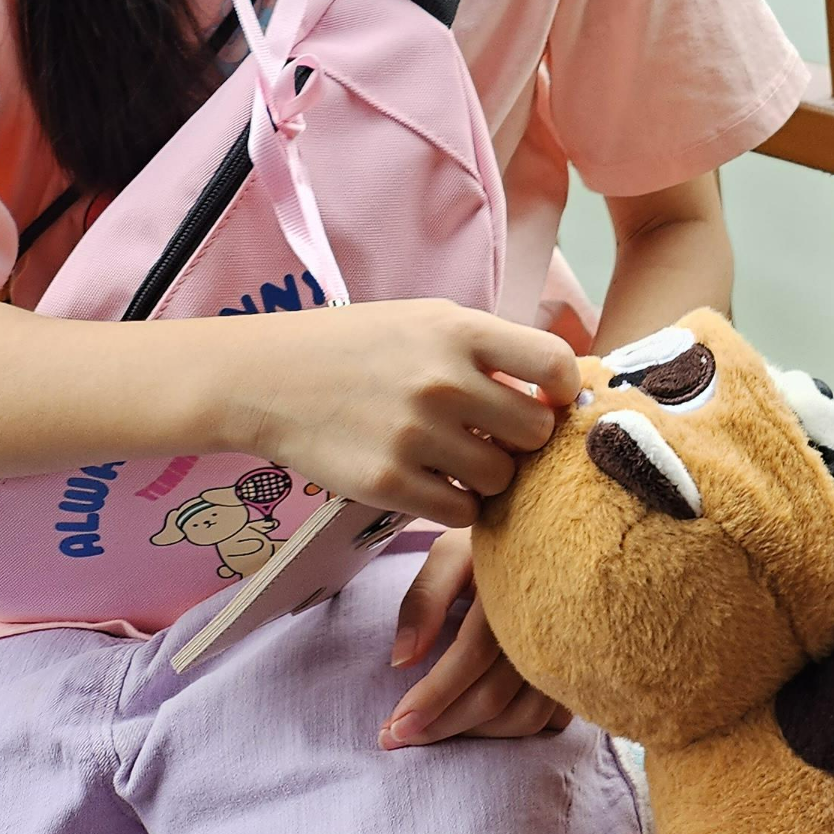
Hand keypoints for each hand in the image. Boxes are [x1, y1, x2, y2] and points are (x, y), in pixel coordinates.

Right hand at [225, 300, 578, 528]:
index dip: (564, 390)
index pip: (555, 364)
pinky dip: (457, 504)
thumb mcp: (430, 320)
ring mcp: (415, 435)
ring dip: (489, 476)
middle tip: (497, 436)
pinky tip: (435, 482)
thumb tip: (562, 386)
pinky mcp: (388, 483)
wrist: (269, 378)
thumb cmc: (362, 347)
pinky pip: (460, 513)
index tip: (550, 399)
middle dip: (523, 439)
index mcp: (460, 331)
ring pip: (500, 479)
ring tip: (459, 458)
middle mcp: (443, 381)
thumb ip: (492, 349)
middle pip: (535, 432)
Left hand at [382, 530, 569, 747]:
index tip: (392, 728)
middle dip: (441, 726)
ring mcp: (571, 647)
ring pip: (525, 716)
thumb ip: (425, 600)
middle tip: (399, 738)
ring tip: (437, 731)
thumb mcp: (452, 553)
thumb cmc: (494, 540)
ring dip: (475, 734)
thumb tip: (402, 662)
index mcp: (511, 588)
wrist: (554, 529)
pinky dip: (513, 728)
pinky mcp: (581, 666)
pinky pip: (551, 717)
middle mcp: (547, 621)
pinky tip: (480, 724)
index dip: (430, 697)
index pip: (470, 656)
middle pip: (494, 695)